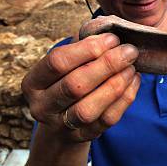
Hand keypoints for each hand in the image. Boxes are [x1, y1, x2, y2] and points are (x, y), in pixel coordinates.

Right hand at [21, 33, 140, 142]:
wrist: (63, 123)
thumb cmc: (68, 80)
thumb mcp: (67, 64)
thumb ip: (82, 46)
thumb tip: (107, 28)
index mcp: (33, 83)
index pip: (57, 62)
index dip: (87, 48)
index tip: (112, 38)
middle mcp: (42, 107)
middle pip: (75, 86)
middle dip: (107, 65)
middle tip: (129, 51)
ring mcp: (61, 126)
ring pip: (89, 108)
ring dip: (116, 84)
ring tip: (132, 66)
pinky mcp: (82, 137)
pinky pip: (107, 120)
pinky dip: (125, 99)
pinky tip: (133, 80)